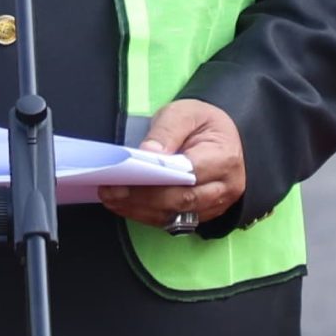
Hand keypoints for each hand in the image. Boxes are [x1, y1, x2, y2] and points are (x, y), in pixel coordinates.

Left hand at [100, 100, 246, 229]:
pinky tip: (125, 205)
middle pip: (182, 200)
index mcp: (223, 158)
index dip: (157, 180)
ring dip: (141, 210)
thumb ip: (166, 131)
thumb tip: (148, 153)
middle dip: (143, 198)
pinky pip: (174, 221)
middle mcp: (224, 187)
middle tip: (111, 190)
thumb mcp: (184, 113)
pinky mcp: (203, 215)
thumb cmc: (202, 122)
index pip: (189, 175)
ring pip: (176, 216)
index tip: (126, 175)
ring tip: (112, 199)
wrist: (219, 135)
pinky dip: (147, 215)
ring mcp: (216, 204)